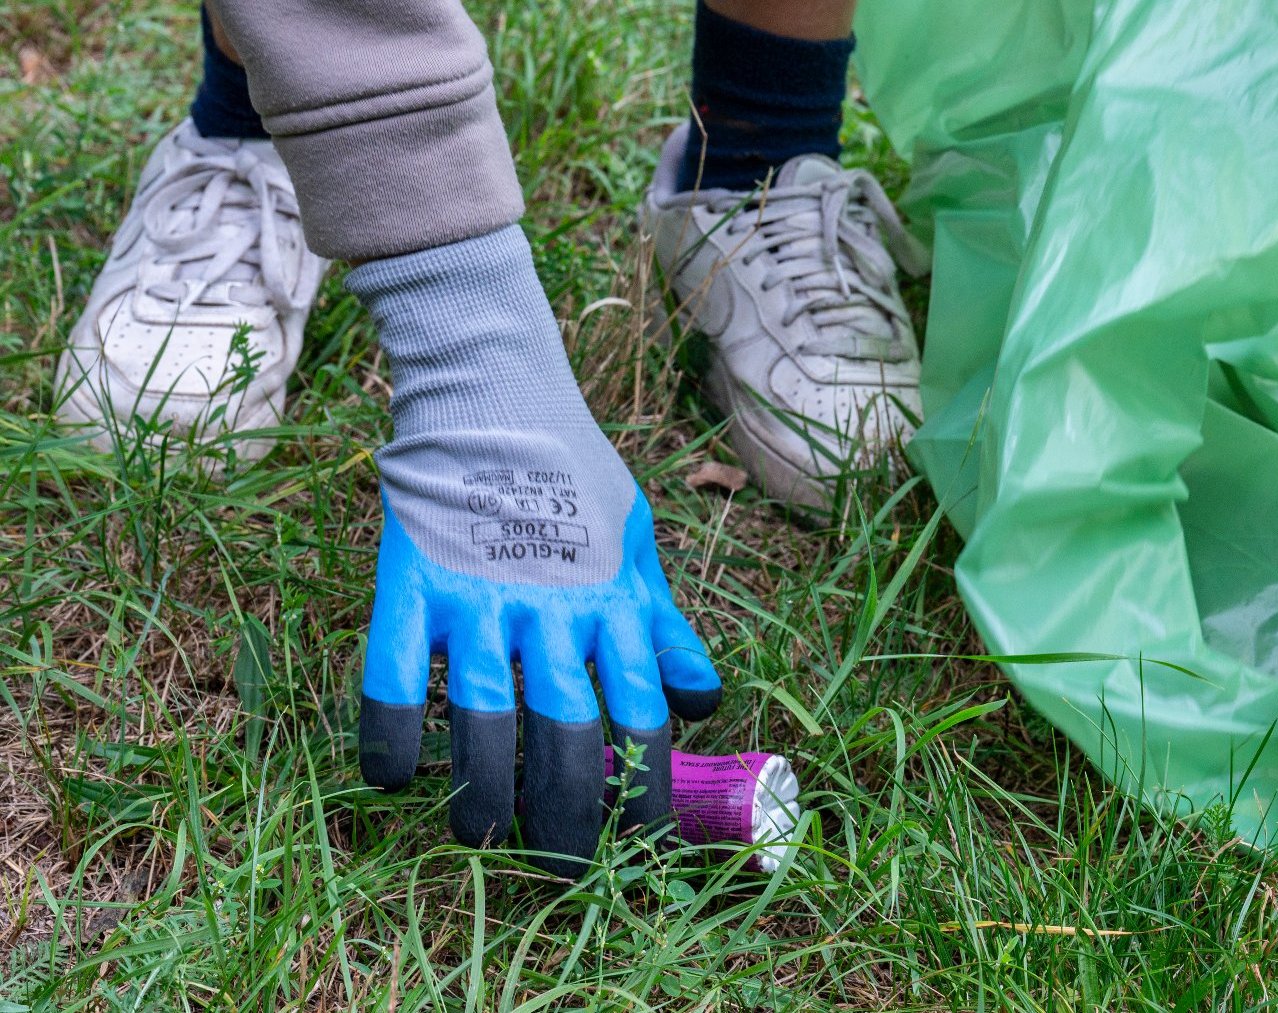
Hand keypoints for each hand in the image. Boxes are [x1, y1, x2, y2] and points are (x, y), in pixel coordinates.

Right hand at [345, 226, 720, 876]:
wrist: (496, 391)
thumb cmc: (577, 476)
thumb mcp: (641, 545)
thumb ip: (665, 626)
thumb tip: (707, 701)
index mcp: (614, 604)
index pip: (643, 714)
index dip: (646, 788)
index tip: (644, 846)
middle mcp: (553, 609)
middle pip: (568, 729)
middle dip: (571, 811)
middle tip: (566, 870)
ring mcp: (479, 597)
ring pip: (483, 713)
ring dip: (484, 785)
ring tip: (481, 837)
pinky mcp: (413, 582)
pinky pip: (392, 671)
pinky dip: (388, 729)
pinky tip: (391, 779)